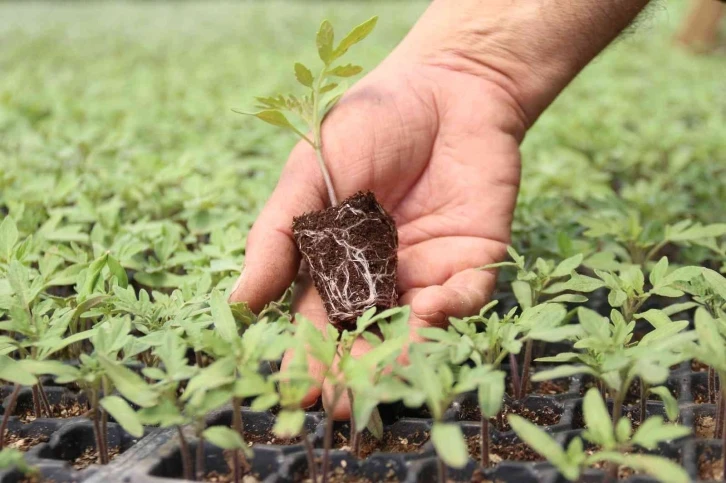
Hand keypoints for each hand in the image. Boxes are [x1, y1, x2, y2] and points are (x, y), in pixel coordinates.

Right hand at [229, 53, 526, 417]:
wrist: (445, 85)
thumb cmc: (368, 122)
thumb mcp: (310, 175)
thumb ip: (279, 237)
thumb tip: (239, 304)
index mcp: (337, 260)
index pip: (318, 320)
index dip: (305, 355)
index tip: (292, 390)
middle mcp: (382, 275)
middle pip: (365, 335)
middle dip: (352, 370)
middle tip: (337, 403)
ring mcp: (428, 269)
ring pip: (413, 328)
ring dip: (397, 355)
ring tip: (377, 383)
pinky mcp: (475, 258)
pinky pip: (465, 298)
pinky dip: (450, 310)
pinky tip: (428, 315)